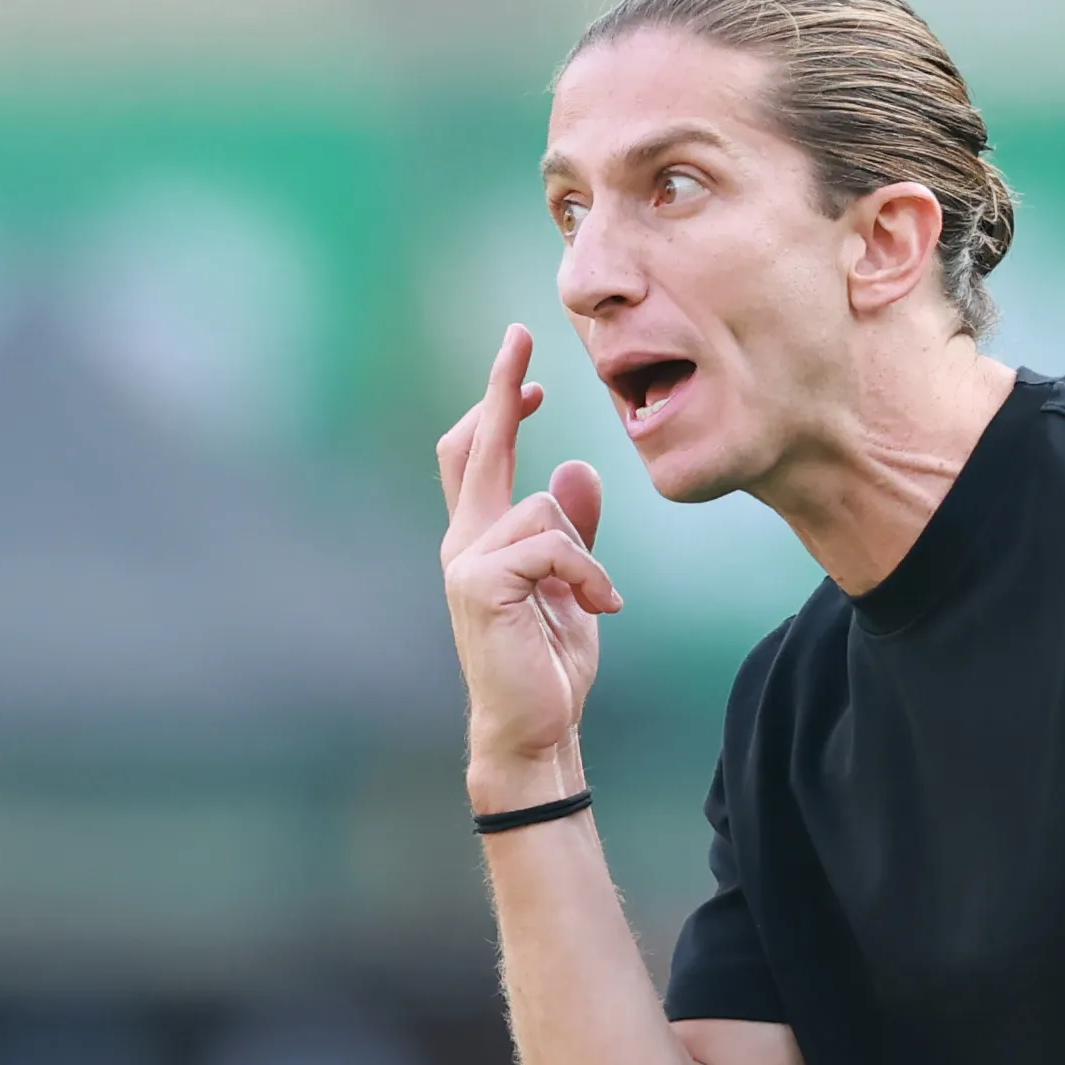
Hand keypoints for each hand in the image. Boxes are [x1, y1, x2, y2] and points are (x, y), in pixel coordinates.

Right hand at [437, 325, 620, 802]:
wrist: (534, 727)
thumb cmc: (549, 664)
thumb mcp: (573, 587)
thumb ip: (573, 531)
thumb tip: (577, 470)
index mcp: (482, 539)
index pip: (480, 456)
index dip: (498, 406)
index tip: (525, 366)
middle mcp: (464, 543)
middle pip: (476, 448)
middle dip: (500, 388)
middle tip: (518, 337)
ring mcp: (466, 563)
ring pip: (543, 509)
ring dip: (584, 555)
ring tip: (595, 599)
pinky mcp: (481, 585)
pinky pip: (551, 545)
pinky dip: (587, 574)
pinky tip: (600, 608)